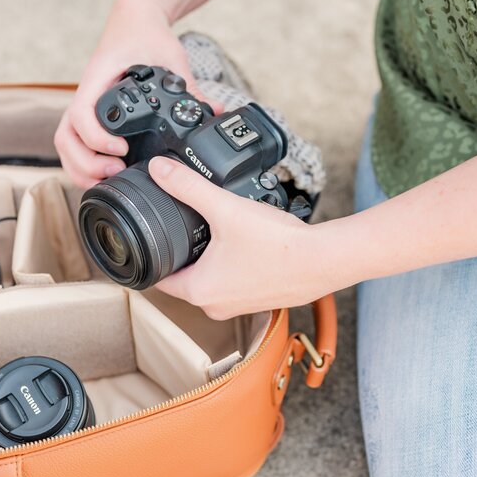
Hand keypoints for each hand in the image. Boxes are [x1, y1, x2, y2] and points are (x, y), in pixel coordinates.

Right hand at [54, 0, 222, 188]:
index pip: (81, 113)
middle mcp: (87, 95)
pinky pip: (74, 143)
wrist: (135, 24)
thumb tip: (214, 111)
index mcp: (98, 80)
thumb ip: (190, 88)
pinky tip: (103, 174)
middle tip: (116, 171)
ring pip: (66, 144)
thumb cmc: (146, 37)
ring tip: (109, 178)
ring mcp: (86, 107)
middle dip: (87, 162)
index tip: (121, 149)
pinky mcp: (91, 116)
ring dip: (81, 167)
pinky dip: (82, 163)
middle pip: (66, 137)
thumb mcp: (170, 59)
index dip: (97, 138)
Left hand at [149, 156, 333, 319]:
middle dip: (181, 254)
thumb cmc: (278, 244)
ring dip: (207, 260)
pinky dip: (231, 266)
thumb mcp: (225, 208)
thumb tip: (159, 170)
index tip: (151, 236)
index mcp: (197, 291)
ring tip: (214, 232)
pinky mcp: (258, 300)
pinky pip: (232, 283)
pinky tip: (242, 244)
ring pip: (209, 281)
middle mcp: (214, 306)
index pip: (158, 278)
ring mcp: (238, 307)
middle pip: (182, 278)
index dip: (151, 255)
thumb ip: (188, 187)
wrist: (325, 261)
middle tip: (183, 226)